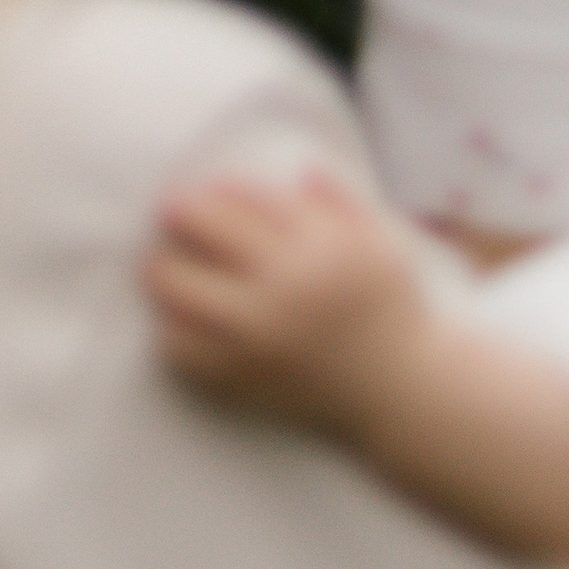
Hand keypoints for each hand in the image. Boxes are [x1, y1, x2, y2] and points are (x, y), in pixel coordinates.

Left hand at [144, 167, 435, 440]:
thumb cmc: (394, 314)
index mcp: (314, 249)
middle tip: (177, 222)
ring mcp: (257, 339)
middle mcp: (281, 290)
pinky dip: (172, 332)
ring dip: (163, 271)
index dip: (219, 192)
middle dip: (180, 216)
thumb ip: (342, 204)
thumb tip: (302, 172)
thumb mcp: (382, 247)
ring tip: (169, 271)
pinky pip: (179, 350)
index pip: (239, 197)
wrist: (405, 396)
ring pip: (173, 286)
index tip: (216, 200)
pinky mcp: (244, 381)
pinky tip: (185, 324)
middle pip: (193, 225)